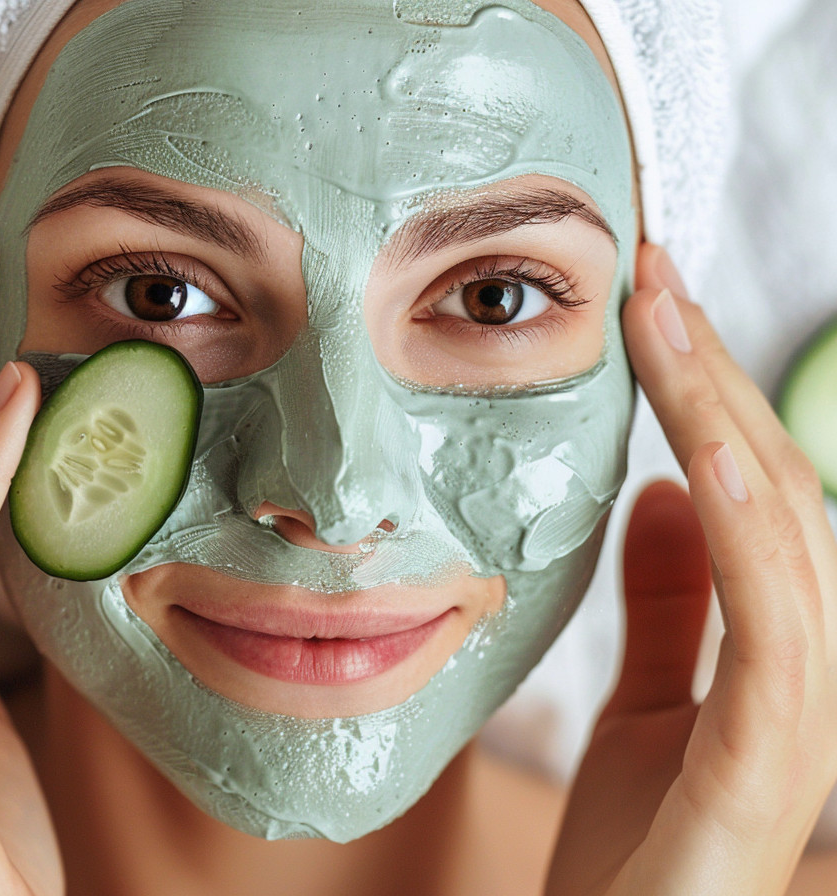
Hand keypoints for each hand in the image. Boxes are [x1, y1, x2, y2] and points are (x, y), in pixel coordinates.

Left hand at [548, 244, 836, 894]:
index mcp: (785, 654)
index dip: (712, 392)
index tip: (654, 301)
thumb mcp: (643, 706)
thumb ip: (671, 602)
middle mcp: (814, 673)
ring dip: (723, 414)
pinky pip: (770, 622)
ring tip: (665, 315)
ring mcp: (805, 719)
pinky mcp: (771, 767)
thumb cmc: (635, 856)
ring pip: (785, 532)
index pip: (759, 493)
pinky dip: (746, 528)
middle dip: (716, 375)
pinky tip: (703, 451)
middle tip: (654, 271)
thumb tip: (674, 491)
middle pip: (779, 490)